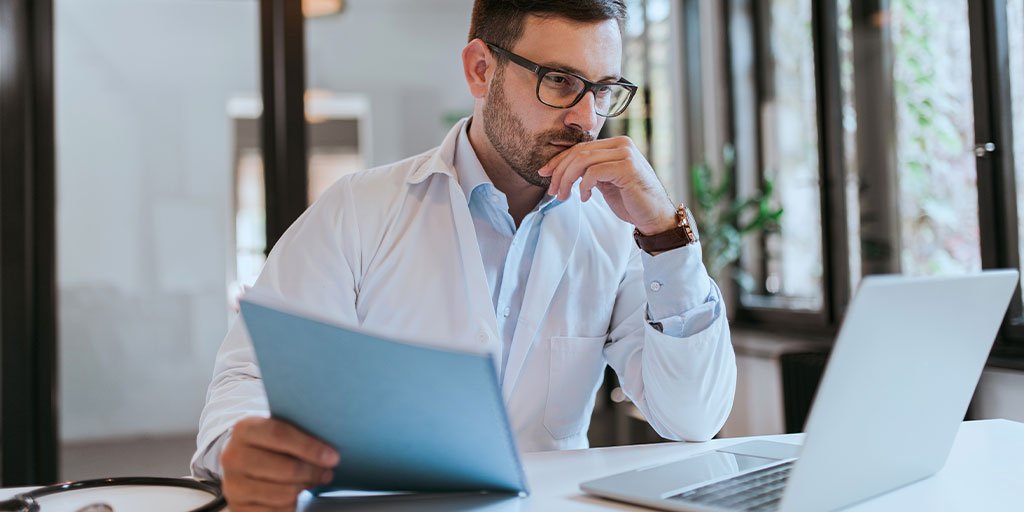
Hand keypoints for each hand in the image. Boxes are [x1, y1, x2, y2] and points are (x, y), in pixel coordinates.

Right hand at [220, 417, 338, 511]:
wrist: (240, 460)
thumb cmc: (268, 444)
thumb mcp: (278, 428)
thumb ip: (298, 433)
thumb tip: (329, 451)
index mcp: (245, 429)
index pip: (280, 435)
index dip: (310, 447)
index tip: (333, 457)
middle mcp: (233, 456)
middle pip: (284, 468)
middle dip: (312, 472)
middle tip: (327, 473)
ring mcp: (233, 484)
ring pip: (282, 494)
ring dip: (304, 489)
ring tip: (313, 482)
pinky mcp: (237, 507)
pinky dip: (291, 506)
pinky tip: (297, 497)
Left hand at [537, 136, 675, 234]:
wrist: (655, 216)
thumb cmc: (631, 201)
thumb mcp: (606, 182)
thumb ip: (590, 171)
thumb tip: (562, 169)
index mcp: (616, 144)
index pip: (580, 148)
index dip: (559, 160)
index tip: (544, 174)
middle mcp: (622, 144)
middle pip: (578, 152)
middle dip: (559, 172)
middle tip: (552, 191)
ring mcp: (626, 154)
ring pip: (583, 160)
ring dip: (567, 180)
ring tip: (564, 196)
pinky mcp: (627, 167)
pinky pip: (594, 172)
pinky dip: (584, 186)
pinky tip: (586, 198)